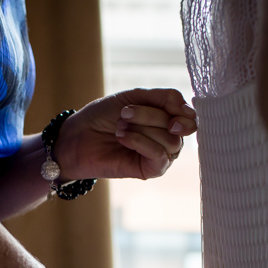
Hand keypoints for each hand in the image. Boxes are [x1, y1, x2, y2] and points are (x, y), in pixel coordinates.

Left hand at [52, 88, 196, 181]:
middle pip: (177, 126)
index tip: (165, 104)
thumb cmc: (102, 116)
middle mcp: (166, 139)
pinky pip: (159, 156)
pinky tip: (123, 137)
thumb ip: (165, 99)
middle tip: (124, 114)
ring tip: (120, 127)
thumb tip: (190, 112)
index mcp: (165, 120)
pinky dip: (141, 142)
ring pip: (170, 141)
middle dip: (149, 115)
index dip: (180, 110)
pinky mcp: (149, 171)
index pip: (188, 116)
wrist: (77, 136)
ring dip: (143, 128)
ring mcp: (159, 156)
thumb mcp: (135, 97)